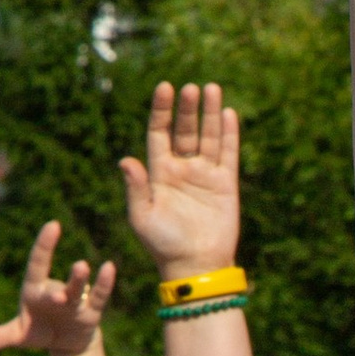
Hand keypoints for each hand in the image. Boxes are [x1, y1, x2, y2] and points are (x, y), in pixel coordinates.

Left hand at [0, 221, 116, 355]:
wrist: (64, 342)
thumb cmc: (39, 330)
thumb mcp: (17, 335)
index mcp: (35, 290)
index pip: (38, 264)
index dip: (44, 245)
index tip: (53, 225)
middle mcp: (56, 291)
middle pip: (58, 284)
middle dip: (59, 283)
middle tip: (58, 293)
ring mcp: (74, 300)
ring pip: (78, 288)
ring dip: (79, 279)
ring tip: (81, 265)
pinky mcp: (91, 312)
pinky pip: (99, 296)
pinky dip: (104, 283)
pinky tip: (109, 267)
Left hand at [119, 79, 240, 280]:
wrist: (195, 267)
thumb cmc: (163, 246)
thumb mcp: (143, 217)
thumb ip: (136, 187)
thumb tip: (125, 159)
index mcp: (159, 173)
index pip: (159, 133)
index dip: (161, 111)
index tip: (164, 88)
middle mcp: (182, 169)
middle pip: (184, 130)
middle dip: (188, 108)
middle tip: (191, 88)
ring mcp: (205, 175)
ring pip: (208, 136)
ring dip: (210, 113)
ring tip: (212, 88)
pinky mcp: (225, 185)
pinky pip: (228, 154)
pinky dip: (229, 134)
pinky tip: (228, 113)